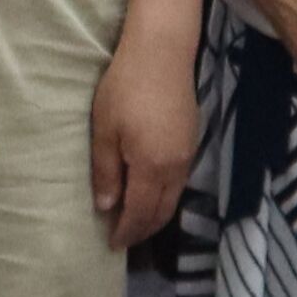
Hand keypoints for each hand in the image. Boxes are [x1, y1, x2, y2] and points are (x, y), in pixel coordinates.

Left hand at [92, 28, 200, 250]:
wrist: (162, 51)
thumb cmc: (125, 88)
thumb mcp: (105, 130)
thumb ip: (106, 172)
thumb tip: (106, 207)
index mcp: (152, 168)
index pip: (139, 213)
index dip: (126, 231)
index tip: (112, 245)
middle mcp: (175, 168)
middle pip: (162, 211)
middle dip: (143, 229)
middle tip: (124, 239)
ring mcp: (187, 154)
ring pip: (173, 198)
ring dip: (156, 215)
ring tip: (136, 221)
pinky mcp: (191, 140)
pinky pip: (179, 182)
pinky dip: (165, 197)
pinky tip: (152, 192)